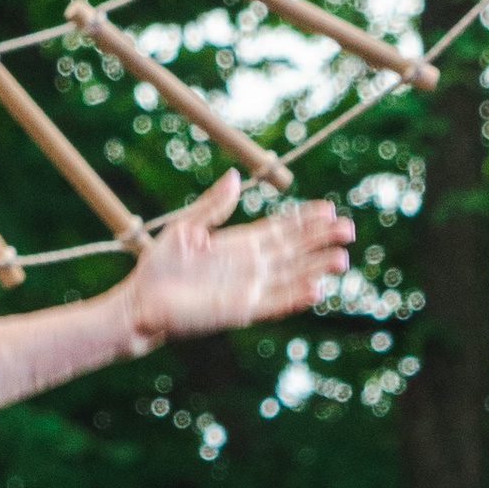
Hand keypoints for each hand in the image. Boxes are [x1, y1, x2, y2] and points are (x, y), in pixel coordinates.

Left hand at [117, 174, 353, 344]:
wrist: (140, 302)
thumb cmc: (158, 267)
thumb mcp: (187, 227)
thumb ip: (214, 206)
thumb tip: (236, 177)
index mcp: (239, 245)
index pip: (281, 230)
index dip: (305, 220)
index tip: (329, 209)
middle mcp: (250, 267)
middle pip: (294, 251)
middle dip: (321, 241)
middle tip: (348, 229)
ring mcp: (248, 289)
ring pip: (292, 276)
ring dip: (317, 268)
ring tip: (342, 258)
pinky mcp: (241, 310)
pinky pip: (275, 303)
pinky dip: (295, 296)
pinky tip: (317, 289)